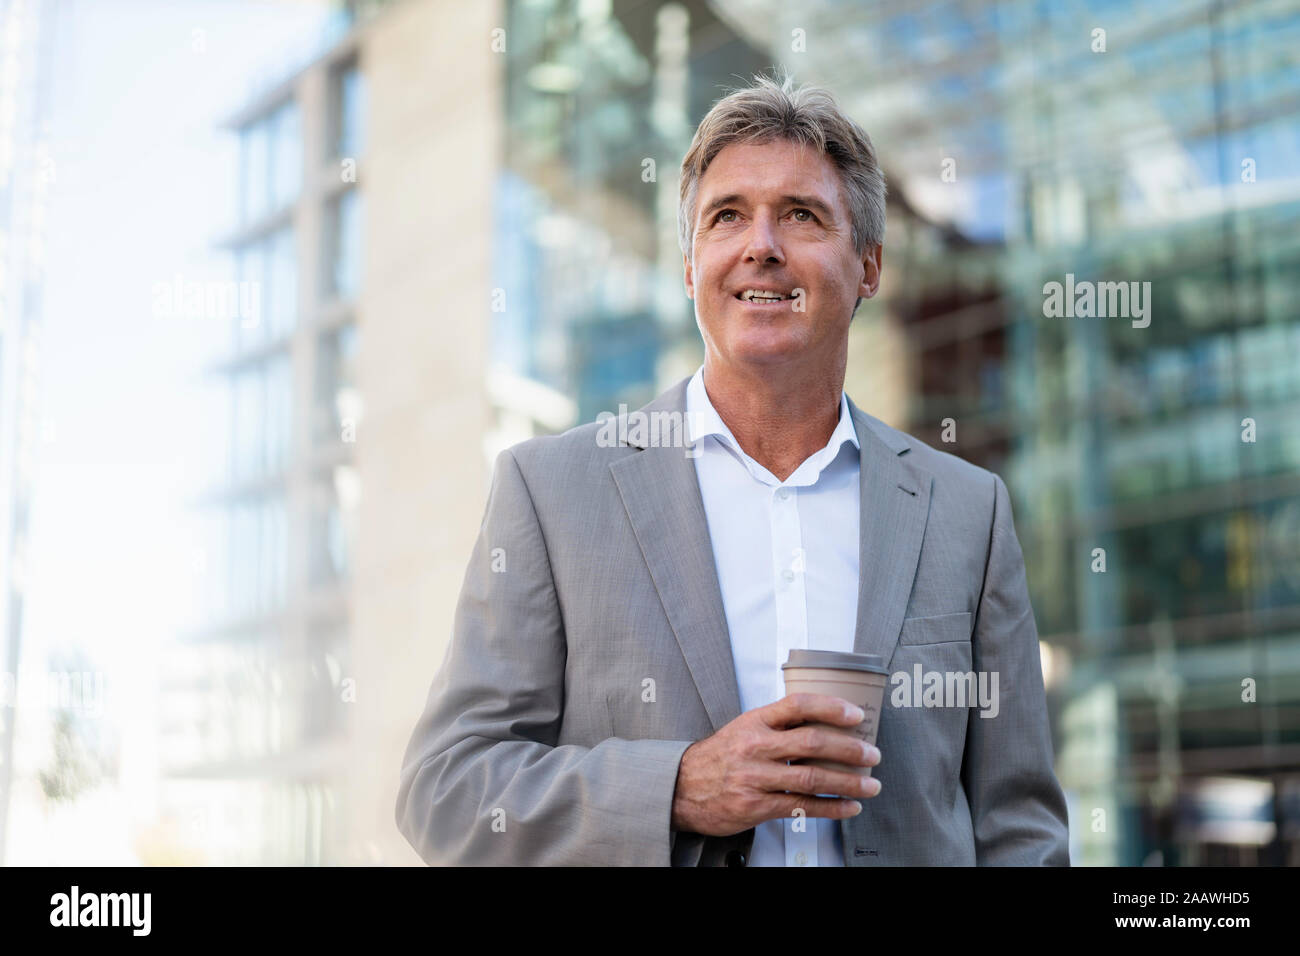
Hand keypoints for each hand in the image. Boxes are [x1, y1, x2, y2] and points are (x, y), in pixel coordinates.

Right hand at [670, 693, 882, 836]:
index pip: (797, 705)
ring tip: (870, 785)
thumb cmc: (718, 757)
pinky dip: (831, 808)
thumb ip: (778, 725)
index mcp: (755, 722)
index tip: (855, 714)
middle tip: (872, 754)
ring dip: (848, 783)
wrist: (681, 787)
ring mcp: (755, 778)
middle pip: (811, 743)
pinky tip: (849, 807)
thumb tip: (824, 724)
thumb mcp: (743, 729)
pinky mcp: (756, 806)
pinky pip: (802, 807)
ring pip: (812, 779)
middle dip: (849, 750)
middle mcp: (756, 747)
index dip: (830, 707)